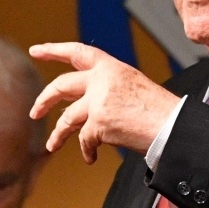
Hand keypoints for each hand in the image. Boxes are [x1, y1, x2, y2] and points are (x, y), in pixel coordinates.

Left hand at [29, 43, 181, 162]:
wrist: (173, 126)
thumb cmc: (159, 112)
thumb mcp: (131, 87)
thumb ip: (104, 90)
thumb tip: (77, 107)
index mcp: (112, 67)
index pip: (77, 52)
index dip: (53, 50)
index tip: (36, 50)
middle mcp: (102, 80)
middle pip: (61, 85)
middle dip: (44, 100)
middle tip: (35, 111)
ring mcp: (98, 100)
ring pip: (66, 118)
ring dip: (58, 134)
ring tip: (52, 145)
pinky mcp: (98, 122)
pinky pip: (84, 140)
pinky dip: (87, 151)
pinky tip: (91, 157)